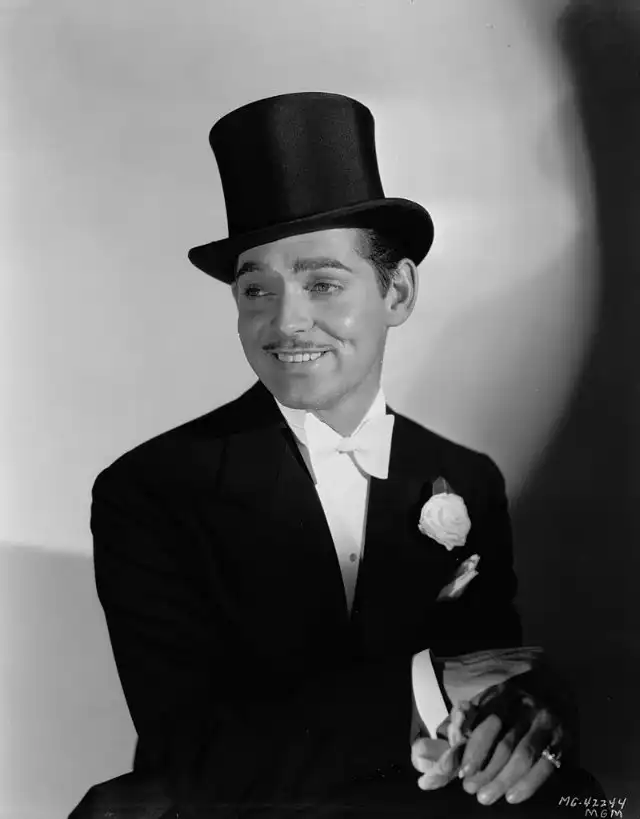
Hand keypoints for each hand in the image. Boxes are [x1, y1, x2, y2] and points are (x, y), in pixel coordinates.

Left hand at [456, 677, 566, 805]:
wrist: (554, 687)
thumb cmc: (510, 702)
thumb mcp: (486, 702)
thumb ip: (463, 724)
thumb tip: (442, 750)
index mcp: (503, 694)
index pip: (488, 723)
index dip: (475, 750)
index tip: (463, 772)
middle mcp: (526, 707)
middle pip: (505, 744)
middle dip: (487, 771)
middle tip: (472, 789)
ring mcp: (546, 723)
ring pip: (523, 756)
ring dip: (504, 780)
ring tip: (486, 796)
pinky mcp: (562, 739)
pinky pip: (546, 765)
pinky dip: (529, 784)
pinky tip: (513, 796)